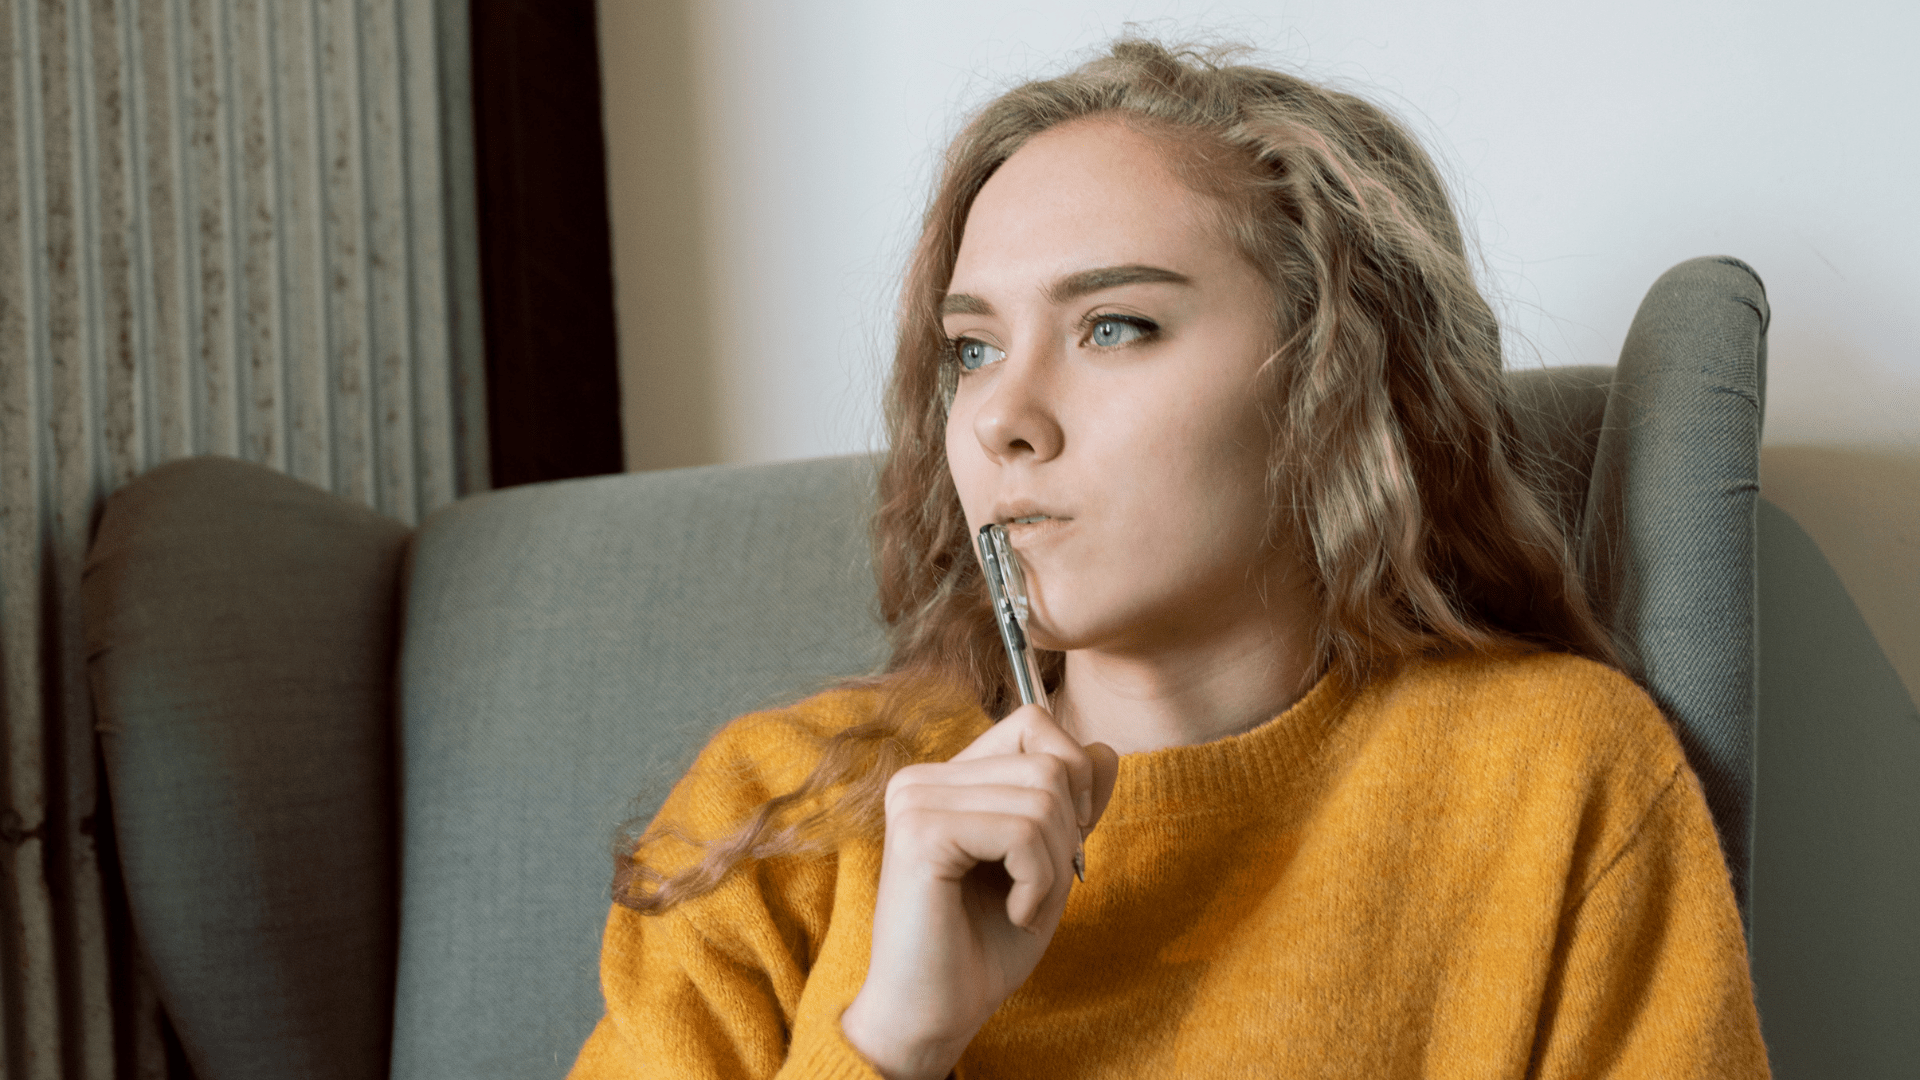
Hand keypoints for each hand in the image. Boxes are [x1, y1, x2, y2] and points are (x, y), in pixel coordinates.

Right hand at [839, 704, 1119, 1079]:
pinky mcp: (920, 832)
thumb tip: (1105, 750)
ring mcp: (916, 800)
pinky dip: (1037, 882)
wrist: (935, 1016)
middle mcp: (923, 778)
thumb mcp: (1046, 864)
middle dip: (1068, 833)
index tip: (1063, 844)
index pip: (1034, 725)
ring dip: (1053, 866)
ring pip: (1042, 798)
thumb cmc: (984, 946)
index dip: (1073, 777)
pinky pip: (1020, 831)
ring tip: (1023, 904)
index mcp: (947, 778)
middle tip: (1038, 888)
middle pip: (1048, 762)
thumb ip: (1072, 805)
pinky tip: (1014, 912)